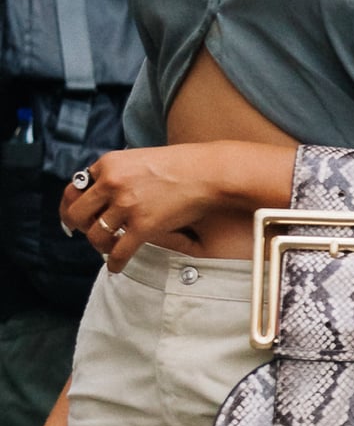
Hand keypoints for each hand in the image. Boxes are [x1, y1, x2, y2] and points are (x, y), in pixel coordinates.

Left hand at [60, 146, 222, 267]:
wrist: (207, 172)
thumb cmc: (180, 165)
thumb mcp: (138, 158)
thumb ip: (118, 173)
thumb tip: (103, 194)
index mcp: (108, 164)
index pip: (76, 187)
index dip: (73, 204)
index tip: (75, 216)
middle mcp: (112, 183)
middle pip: (77, 212)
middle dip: (78, 226)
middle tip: (86, 232)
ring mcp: (127, 205)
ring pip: (95, 235)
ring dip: (99, 246)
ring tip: (108, 248)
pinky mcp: (144, 226)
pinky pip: (119, 252)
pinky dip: (114, 263)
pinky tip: (116, 267)